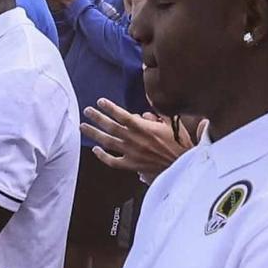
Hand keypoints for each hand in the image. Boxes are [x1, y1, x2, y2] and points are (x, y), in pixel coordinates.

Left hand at [81, 100, 200, 177]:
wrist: (182, 165)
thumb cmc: (180, 144)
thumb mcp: (172, 123)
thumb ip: (157, 114)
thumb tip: (145, 109)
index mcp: (145, 128)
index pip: (123, 116)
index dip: (110, 108)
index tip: (100, 101)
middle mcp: (135, 140)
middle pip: (111, 127)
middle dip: (97, 118)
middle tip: (87, 111)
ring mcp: (132, 154)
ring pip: (108, 143)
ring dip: (94, 134)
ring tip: (84, 127)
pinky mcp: (132, 165)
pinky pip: (113, 161)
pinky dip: (103, 156)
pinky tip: (96, 150)